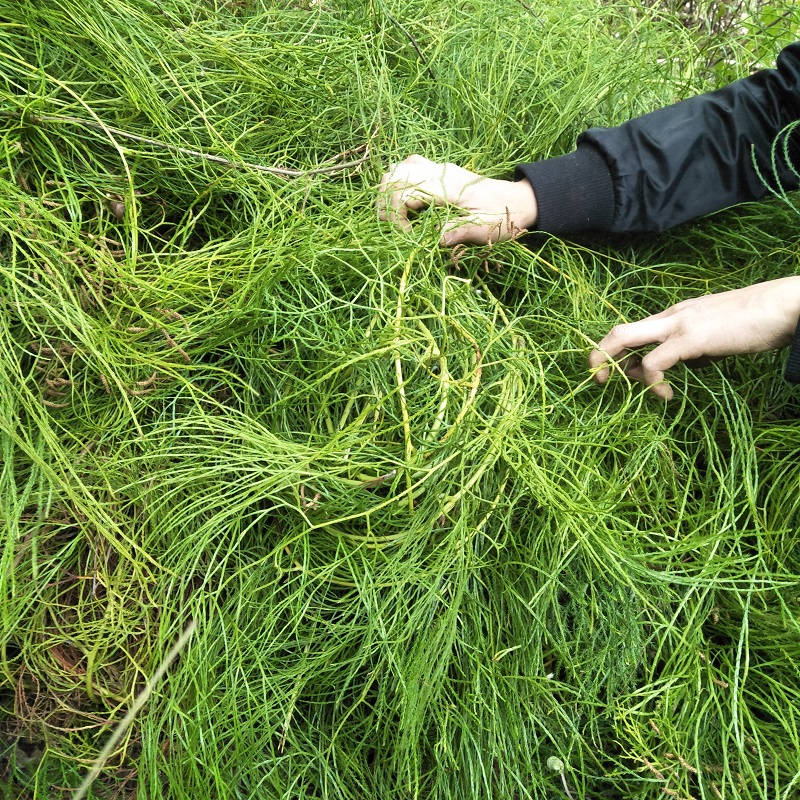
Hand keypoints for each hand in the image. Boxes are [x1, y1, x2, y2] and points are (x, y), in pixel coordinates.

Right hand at [377, 155, 537, 245]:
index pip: (404, 192)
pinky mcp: (440, 170)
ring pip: (398, 168)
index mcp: (448, 186)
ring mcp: (439, 168)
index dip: (396, 215)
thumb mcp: (484, 229)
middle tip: (394, 228)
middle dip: (385, 203)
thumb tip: (433, 240)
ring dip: (389, 191)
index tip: (407, 236)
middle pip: (394, 176)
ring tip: (396, 216)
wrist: (521, 200)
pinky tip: (407, 202)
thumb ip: (458, 232)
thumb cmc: (505, 217)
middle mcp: (440, 171)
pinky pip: (410, 166)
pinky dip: (400, 182)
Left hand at [589, 277, 799, 399]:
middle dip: (600, 355)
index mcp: (676, 315)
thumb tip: (687, 365)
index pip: (635, 331)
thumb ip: (696, 348)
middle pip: (619, 331)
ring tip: (648, 392)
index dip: (618, 353)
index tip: (617, 374)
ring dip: (621, 370)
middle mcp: (671, 316)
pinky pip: (652, 362)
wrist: (786, 307)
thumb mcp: (717, 337)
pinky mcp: (689, 338)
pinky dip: (650, 381)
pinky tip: (666, 394)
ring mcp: (678, 324)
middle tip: (598, 380)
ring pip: (625, 338)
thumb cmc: (758, 323)